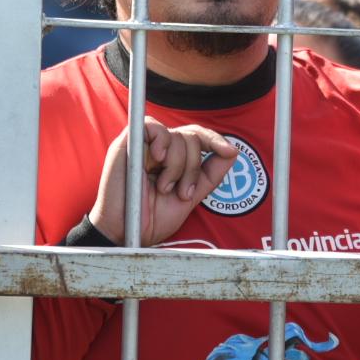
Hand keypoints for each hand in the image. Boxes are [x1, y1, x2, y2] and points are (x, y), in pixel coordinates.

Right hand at [88, 117, 237, 245]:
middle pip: (191, 137)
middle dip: (193, 167)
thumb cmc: (151, 218)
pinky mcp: (126, 143)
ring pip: (176, 135)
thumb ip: (211, 174)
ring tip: (163, 187)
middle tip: (180, 192)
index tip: (230, 151)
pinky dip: (161, 140)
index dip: (215, 140)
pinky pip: (151, 125)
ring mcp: (143, 145)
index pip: (197, 137)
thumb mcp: (191, 196)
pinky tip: (157, 158)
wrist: (126, 234)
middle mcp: (159, 148)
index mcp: (173, 158)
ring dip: (177, 165)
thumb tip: (233, 151)